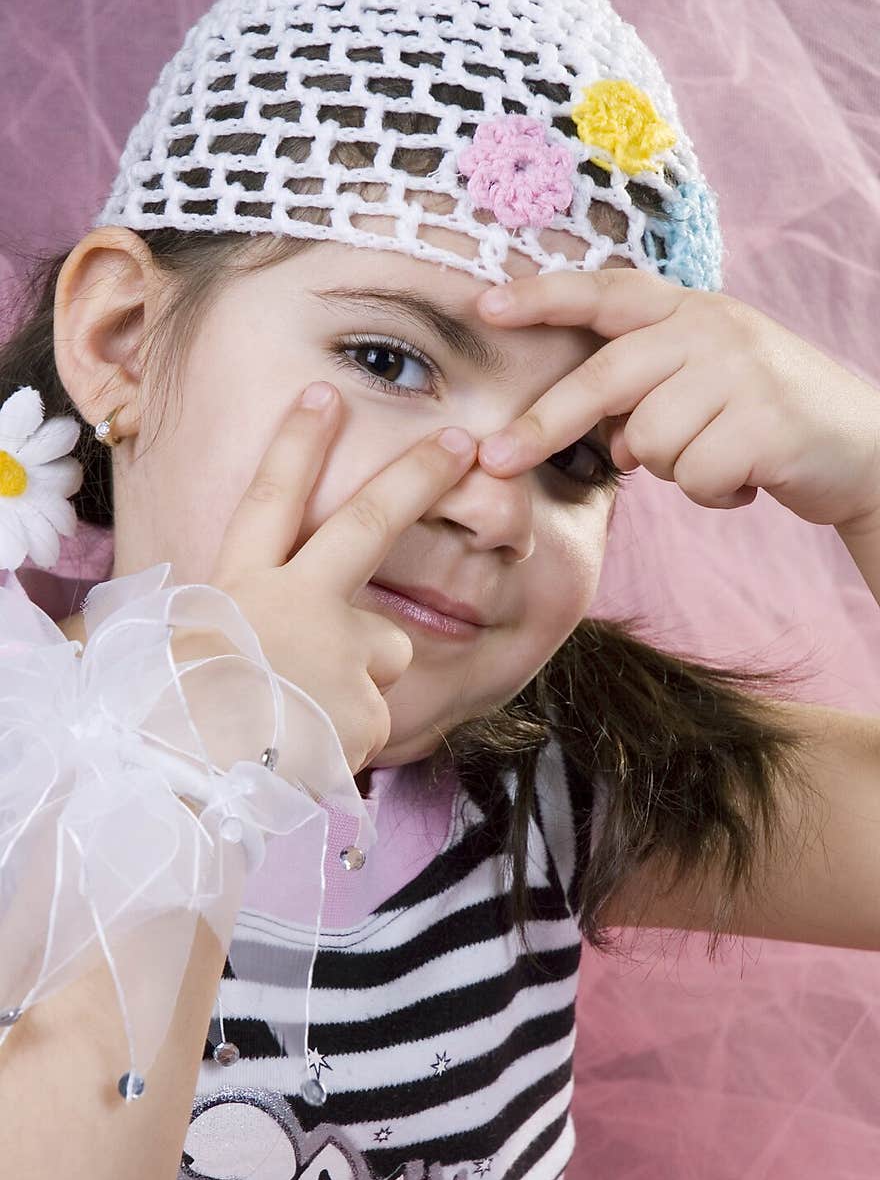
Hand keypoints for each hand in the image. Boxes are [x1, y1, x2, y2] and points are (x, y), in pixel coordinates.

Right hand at [192, 383, 474, 777]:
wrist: (189, 785)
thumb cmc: (167, 721)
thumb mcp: (163, 656)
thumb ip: (192, 624)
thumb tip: (131, 625)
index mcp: (240, 587)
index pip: (271, 500)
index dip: (298, 445)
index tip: (326, 395)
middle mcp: (299, 607)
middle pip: (368, 524)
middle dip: (417, 474)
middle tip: (461, 440)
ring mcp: (342, 656)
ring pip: (385, 646)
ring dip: (363, 669)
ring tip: (305, 709)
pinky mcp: (370, 710)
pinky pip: (374, 713)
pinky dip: (351, 731)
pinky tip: (310, 749)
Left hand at [476, 268, 879, 530]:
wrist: (865, 447)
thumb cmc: (763, 419)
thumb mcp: (704, 382)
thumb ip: (645, 393)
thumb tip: (600, 439)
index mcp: (689, 310)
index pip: (605, 293)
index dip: (543, 297)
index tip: (483, 308)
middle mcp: (712, 327)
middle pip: (603, 380)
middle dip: (542, 426)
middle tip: (494, 461)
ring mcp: (742, 370)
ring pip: (647, 443)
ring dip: (672, 470)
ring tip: (718, 457)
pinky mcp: (766, 421)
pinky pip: (692, 477)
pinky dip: (711, 493)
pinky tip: (746, 480)